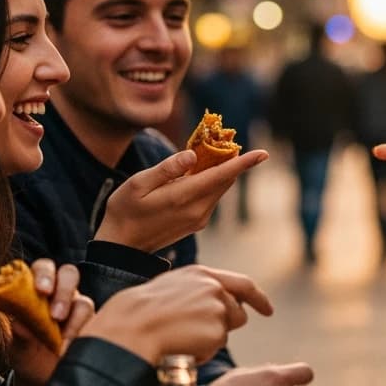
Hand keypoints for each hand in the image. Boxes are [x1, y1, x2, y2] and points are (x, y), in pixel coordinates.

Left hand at [9, 260, 94, 385]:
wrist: (43, 379)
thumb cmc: (29, 356)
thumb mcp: (19, 347)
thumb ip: (20, 334)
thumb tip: (20, 323)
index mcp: (37, 291)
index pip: (42, 268)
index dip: (44, 274)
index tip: (41, 290)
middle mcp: (60, 294)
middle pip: (69, 275)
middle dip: (63, 291)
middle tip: (56, 315)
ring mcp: (78, 309)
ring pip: (84, 301)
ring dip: (75, 319)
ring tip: (63, 341)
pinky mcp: (93, 325)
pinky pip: (96, 322)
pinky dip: (84, 335)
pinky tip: (73, 348)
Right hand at [82, 266, 272, 364]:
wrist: (129, 330)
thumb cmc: (139, 313)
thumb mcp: (170, 289)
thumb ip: (196, 290)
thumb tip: (217, 300)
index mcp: (202, 275)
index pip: (242, 284)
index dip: (258, 299)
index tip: (268, 310)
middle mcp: (215, 288)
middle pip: (238, 314)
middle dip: (223, 327)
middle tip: (191, 333)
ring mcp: (218, 309)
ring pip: (226, 333)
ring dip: (210, 340)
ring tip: (180, 337)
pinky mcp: (217, 330)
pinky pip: (215, 348)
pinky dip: (201, 352)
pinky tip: (180, 346)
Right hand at [94, 148, 267, 252]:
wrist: (122, 246)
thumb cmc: (124, 210)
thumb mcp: (137, 184)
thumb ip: (166, 169)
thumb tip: (192, 155)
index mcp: (184, 198)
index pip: (221, 176)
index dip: (243, 163)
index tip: (263, 153)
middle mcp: (198, 210)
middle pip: (224, 180)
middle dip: (231, 160)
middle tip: (227, 139)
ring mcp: (199, 219)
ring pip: (219, 188)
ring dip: (221, 170)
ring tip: (213, 150)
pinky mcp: (197, 222)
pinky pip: (212, 197)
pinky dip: (213, 181)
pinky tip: (201, 170)